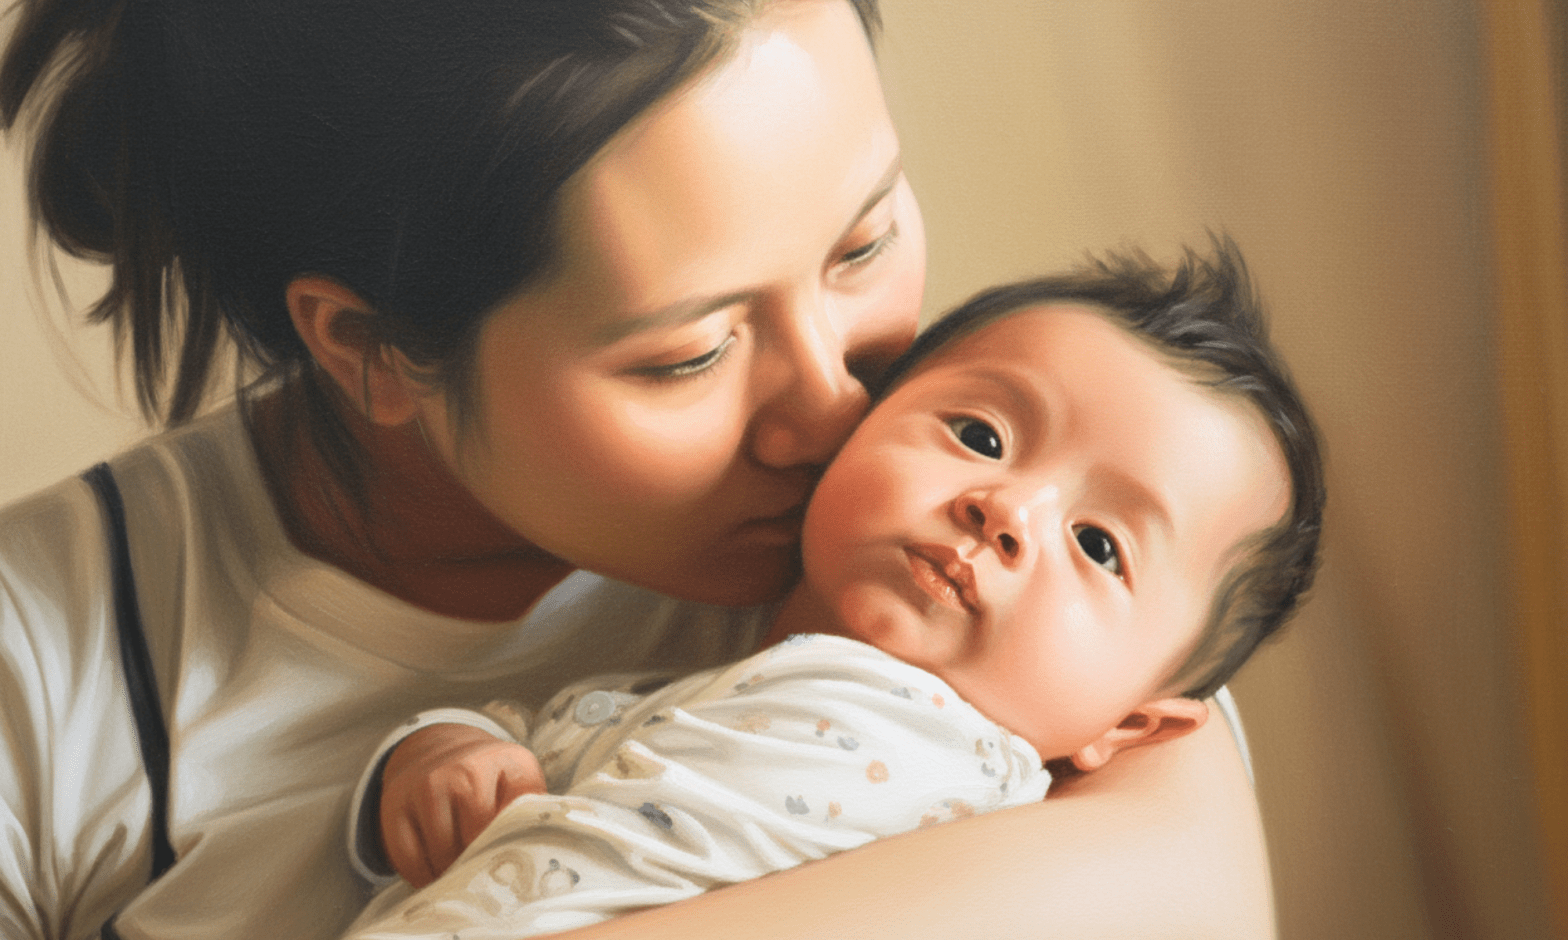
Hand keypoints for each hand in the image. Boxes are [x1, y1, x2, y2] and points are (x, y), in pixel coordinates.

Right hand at [380, 723, 545, 886]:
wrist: (440, 746)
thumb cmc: (491, 777)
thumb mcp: (522, 781)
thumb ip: (532, 814)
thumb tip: (538, 860)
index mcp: (506, 763)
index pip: (509, 824)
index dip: (507, 855)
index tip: (509, 875)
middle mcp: (462, 770)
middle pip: (473, 843)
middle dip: (479, 869)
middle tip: (486, 884)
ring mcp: (424, 786)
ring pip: (440, 855)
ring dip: (450, 877)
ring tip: (462, 882)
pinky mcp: (394, 805)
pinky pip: (407, 859)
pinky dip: (422, 877)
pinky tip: (435, 876)